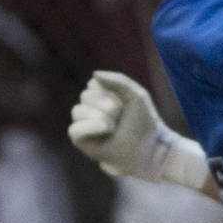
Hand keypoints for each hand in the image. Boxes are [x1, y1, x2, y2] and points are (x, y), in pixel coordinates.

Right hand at [68, 70, 210, 187]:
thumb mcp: (136, 95)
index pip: (93, 85)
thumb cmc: (144, 122)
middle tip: (120, 117)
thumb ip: (117, 80)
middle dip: (106, 105)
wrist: (149, 147)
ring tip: (113, 127)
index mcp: (103, 97)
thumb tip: (93, 76)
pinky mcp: (82, 142)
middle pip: (85, 96)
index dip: (109, 92)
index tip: (124, 103)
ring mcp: (86, 126)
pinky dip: (89, 127)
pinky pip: (74, 130)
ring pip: (77, 111)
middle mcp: (92, 110)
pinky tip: (104, 129)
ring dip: (100, 116)